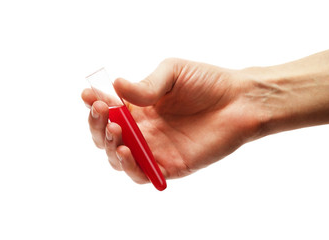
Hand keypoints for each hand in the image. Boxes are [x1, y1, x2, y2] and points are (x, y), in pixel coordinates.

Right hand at [81, 58, 264, 183]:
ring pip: (119, 158)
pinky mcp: (171, 165)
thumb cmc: (207, 82)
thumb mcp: (172, 74)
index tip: (88, 95)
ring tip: (116, 130)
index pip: (109, 110)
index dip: (95, 104)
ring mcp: (156, 149)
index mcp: (141, 108)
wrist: (239, 101)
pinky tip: (127, 150)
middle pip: (108, 137)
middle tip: (103, 111)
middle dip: (97, 126)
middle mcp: (144, 130)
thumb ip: (145, 85)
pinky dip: (129, 167)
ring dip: (109, 147)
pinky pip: (142, 174)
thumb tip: (115, 87)